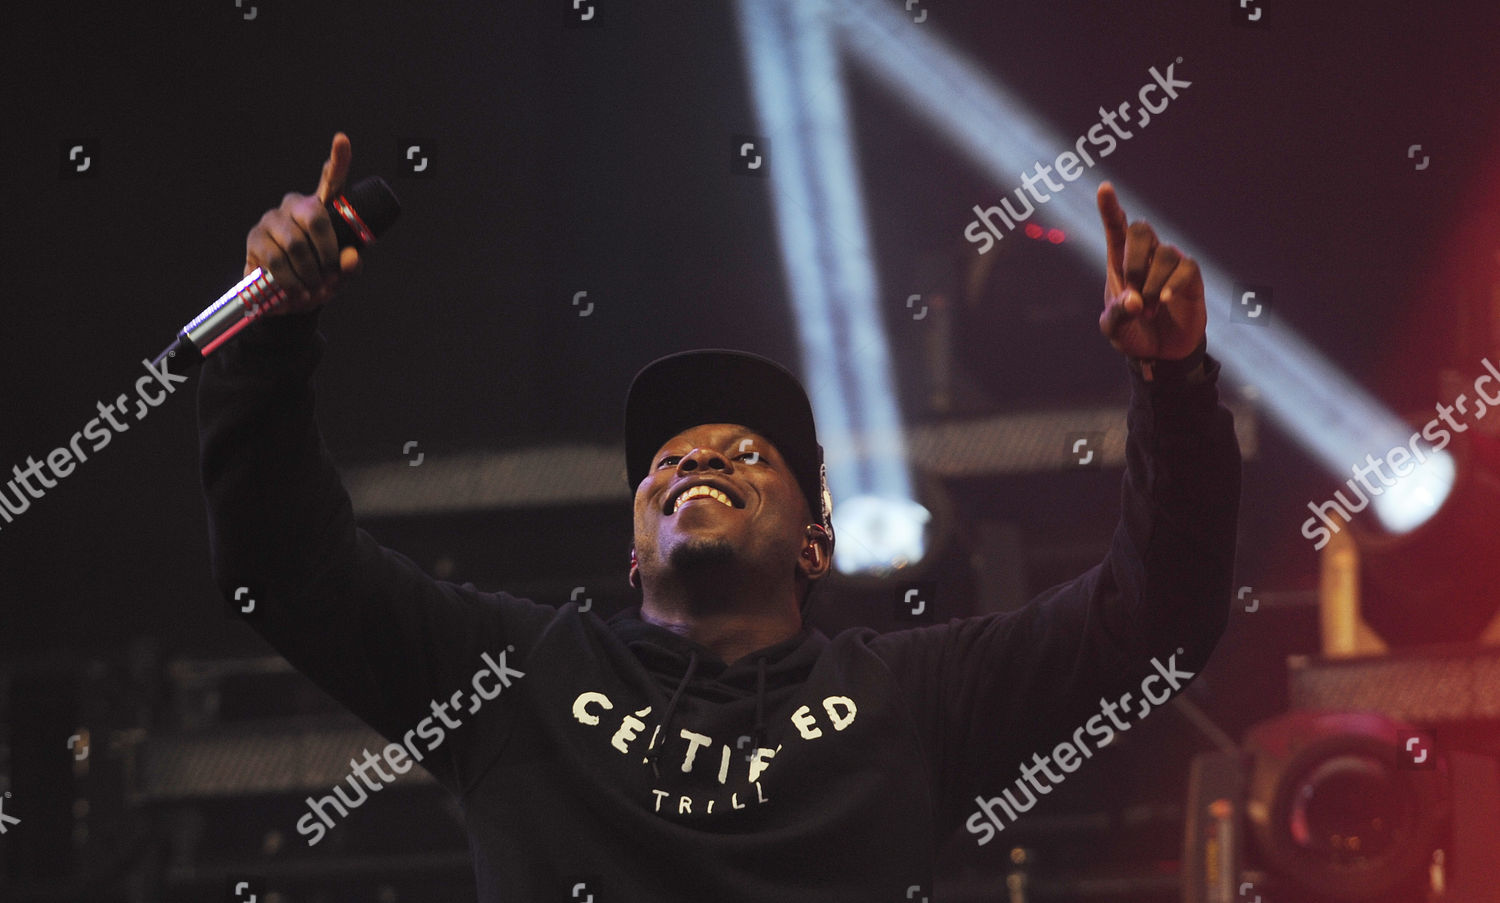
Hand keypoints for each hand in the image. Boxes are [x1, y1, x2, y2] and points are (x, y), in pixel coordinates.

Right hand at [244, 132, 363, 314]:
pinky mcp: (255, 238)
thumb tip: (351, 258)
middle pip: (315, 215)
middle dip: (327, 250)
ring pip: (296, 243)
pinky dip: (291, 281)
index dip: (338, 159)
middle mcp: (296, 206)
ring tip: (312, 287)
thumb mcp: (340, 276)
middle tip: (330, 273)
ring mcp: (273, 220)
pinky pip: (277, 260)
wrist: (288, 301)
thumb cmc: (318, 279)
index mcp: (322, 209)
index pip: (331, 180)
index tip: (342, 139)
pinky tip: (295, 290)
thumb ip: (350, 267)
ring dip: (309, 272)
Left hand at [1095, 182, 1204, 360]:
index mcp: (1119, 263)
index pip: (1116, 228)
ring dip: (1154, 284)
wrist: (1160, 354)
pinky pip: (1186, 268)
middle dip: (1134, 259)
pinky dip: (1173, 285)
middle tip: (1132, 291)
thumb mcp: (1114, 329)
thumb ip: (1118, 313)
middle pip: (1141, 229)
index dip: (1110, 208)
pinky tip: (1165, 302)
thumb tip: (1135, 300)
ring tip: (1150, 311)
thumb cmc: (1132, 333)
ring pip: (1165, 252)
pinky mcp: (1191, 278)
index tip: (1105, 188)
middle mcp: (1146, 257)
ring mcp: (1170, 265)